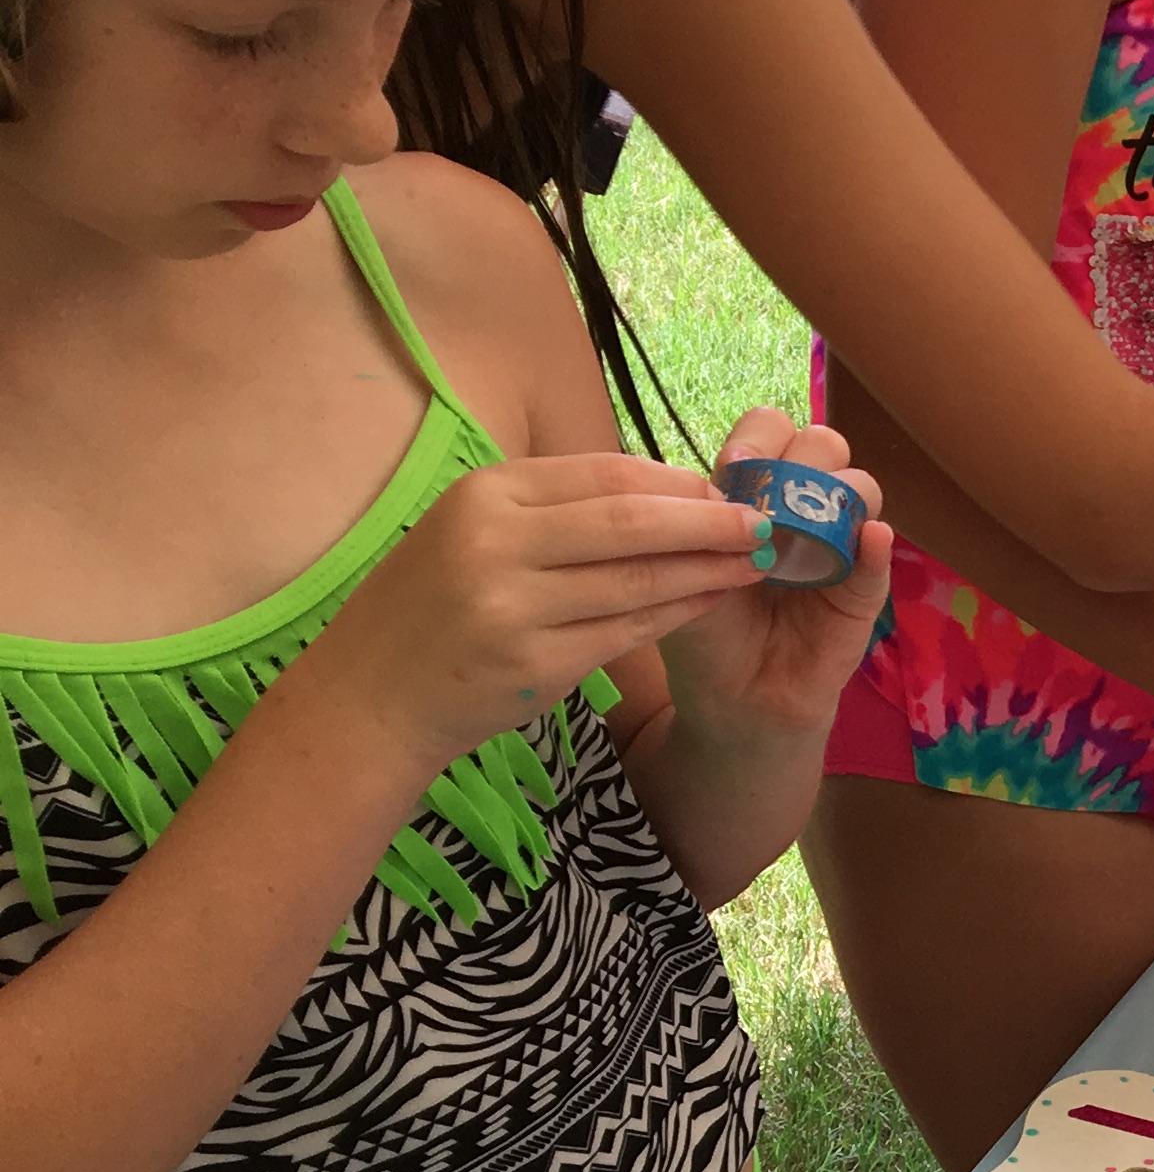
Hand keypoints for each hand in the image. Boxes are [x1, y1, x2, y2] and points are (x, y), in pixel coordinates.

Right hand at [300, 450, 770, 776]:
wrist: (370, 697)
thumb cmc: (434, 606)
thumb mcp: (475, 532)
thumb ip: (557, 509)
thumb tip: (666, 488)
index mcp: (485, 496)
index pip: (604, 474)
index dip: (675, 482)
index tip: (729, 488)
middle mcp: (495, 543)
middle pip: (631, 522)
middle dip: (709, 521)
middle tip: (766, 521)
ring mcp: (512, 607)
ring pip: (638, 580)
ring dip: (709, 569)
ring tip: (758, 561)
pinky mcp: (534, 665)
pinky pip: (628, 631)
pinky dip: (678, 612)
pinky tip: (713, 601)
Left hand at [653, 410, 893, 740]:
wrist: (732, 702)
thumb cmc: (703, 633)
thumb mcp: (683, 573)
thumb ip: (702, 529)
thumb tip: (726, 485)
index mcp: (755, 493)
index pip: (772, 432)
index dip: (761, 437)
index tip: (736, 465)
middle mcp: (802, 510)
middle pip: (823, 446)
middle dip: (801, 457)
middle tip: (768, 493)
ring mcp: (838, 547)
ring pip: (860, 489)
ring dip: (838, 494)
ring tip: (805, 530)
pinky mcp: (863, 592)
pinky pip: (878, 558)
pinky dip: (875, 543)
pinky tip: (869, 539)